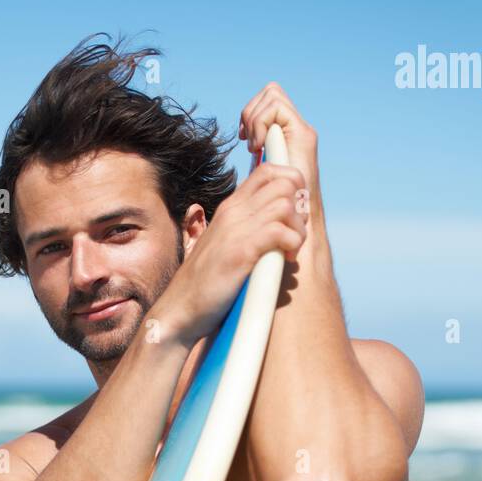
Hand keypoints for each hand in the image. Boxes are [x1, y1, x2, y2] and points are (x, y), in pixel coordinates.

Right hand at [156, 161, 307, 348]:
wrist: (180, 309)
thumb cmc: (206, 285)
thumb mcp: (226, 246)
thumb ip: (247, 231)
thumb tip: (277, 227)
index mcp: (231, 208)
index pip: (268, 171)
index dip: (292, 184)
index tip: (295, 215)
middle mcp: (233, 212)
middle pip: (283, 181)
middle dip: (301, 205)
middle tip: (296, 233)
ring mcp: (236, 230)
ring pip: (285, 203)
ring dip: (298, 228)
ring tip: (291, 250)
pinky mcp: (240, 252)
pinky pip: (280, 231)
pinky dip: (292, 244)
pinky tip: (286, 260)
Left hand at [239, 83, 320, 224]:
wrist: (289, 224)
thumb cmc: (271, 209)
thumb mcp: (258, 178)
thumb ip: (257, 158)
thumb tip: (245, 146)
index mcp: (285, 137)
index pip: (267, 102)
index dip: (250, 114)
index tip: (243, 139)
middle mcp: (296, 130)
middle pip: (271, 91)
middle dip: (251, 111)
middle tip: (247, 140)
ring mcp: (301, 131)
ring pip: (272, 94)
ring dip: (254, 118)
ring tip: (254, 146)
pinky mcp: (303, 135)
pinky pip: (275, 108)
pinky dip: (260, 123)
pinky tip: (257, 147)